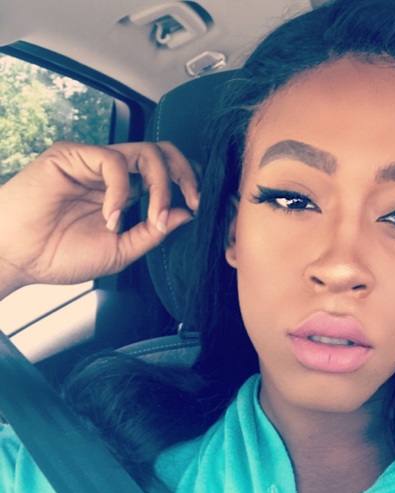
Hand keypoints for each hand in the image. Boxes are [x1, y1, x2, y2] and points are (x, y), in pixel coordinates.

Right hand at [0, 141, 197, 298]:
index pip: (165, 172)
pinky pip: (113, 161)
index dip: (187, 183)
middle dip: (185, 174)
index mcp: (125, 193)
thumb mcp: (120, 251)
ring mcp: (93, 162)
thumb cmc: (61, 255)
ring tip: (150, 218)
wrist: (17, 258)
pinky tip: (110, 217)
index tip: (198, 207)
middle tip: (194, 200)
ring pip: (146, 152)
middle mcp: (113, 174)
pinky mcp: (72, 156)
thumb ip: (152, 233)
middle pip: (163, 153)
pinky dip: (121, 191)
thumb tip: (185, 214)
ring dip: (159, 186)